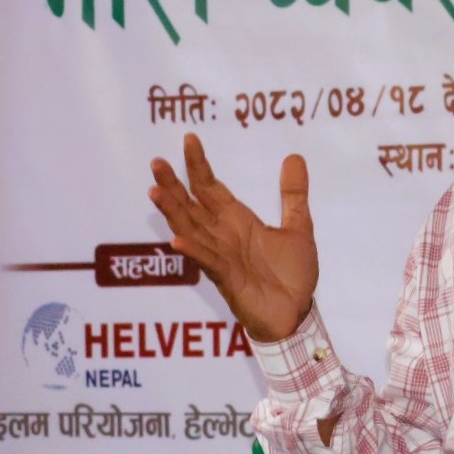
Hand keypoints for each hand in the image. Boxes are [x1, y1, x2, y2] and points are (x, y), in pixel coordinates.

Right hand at [148, 133, 318, 341]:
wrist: (296, 314)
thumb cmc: (291, 275)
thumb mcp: (299, 227)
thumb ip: (293, 194)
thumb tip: (293, 157)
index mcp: (238, 222)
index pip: (211, 189)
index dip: (199, 165)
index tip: (189, 139)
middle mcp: (223, 236)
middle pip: (192, 206)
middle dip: (174, 185)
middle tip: (156, 162)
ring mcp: (221, 257)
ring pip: (190, 230)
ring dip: (173, 212)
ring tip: (155, 191)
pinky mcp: (227, 279)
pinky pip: (207, 262)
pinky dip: (193, 251)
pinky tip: (177, 239)